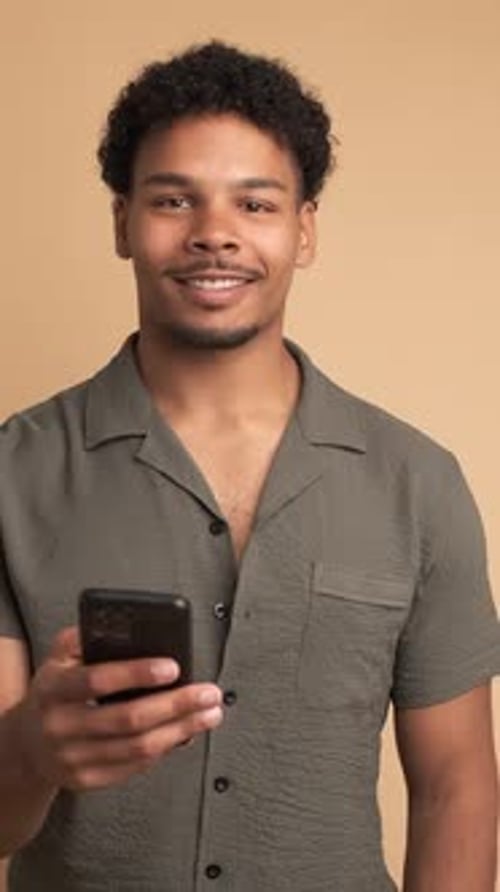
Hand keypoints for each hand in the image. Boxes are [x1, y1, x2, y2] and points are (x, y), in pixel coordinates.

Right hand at [13, 627, 222, 790]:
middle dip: (176, 704)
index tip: (173, 667)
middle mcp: (61, 726)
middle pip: (128, 719)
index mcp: (53, 689)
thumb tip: (123, 626)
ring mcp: (74, 758)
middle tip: (208, 692)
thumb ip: (85, 638)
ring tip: (208, 713)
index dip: (137, 674)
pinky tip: (185, 733)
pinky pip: (134, 766)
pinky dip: (165, 748)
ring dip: (181, 730)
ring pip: (138, 747)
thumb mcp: (58, 658)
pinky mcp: (88, 780)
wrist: (25, 744)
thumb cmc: (53, 693)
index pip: (97, 680)